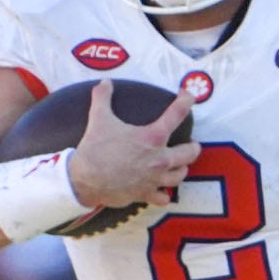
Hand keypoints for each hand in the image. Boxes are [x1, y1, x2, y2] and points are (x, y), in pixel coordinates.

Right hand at [68, 81, 197, 210]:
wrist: (85, 180)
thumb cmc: (95, 148)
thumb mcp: (99, 118)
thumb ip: (103, 98)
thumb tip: (104, 82)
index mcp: (153, 136)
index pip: (177, 114)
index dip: (186, 101)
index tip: (188, 96)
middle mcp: (160, 159)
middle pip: (190, 153)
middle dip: (193, 147)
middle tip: (191, 144)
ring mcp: (155, 179)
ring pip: (180, 175)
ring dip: (181, 169)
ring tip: (179, 165)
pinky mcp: (146, 194)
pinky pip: (163, 198)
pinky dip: (164, 194)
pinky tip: (162, 191)